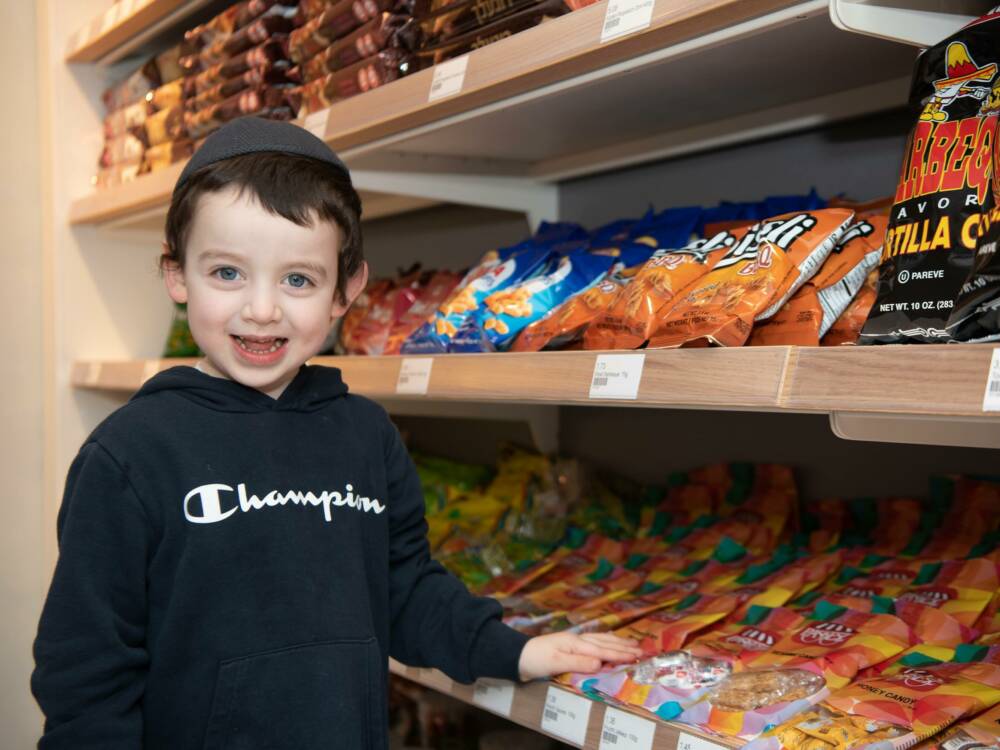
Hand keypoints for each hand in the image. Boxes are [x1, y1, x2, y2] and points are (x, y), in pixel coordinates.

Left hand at [517, 631, 643, 681]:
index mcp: (575, 644)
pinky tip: (608, 642)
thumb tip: (600, 663)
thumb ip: (578, 663)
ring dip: (617, 643)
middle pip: (605, 643)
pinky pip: (594, 642)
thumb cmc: (535, 660)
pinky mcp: (570, 646)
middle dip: (624, 647)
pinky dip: (605, 642)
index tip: (637, 656)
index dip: (621, 654)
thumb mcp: (556, 663)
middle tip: (642, 650)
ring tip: (632, 644)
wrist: (517, 656)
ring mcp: (574, 641)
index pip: (603, 650)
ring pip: (601, 641)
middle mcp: (577, 640)